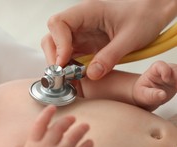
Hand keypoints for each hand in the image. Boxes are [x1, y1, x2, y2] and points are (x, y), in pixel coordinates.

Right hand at [22, 106, 92, 146]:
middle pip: (58, 129)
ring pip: (73, 138)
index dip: (45, 114)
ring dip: (81, 129)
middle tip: (73, 118)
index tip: (53, 107)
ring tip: (86, 126)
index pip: (38, 125)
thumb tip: (47, 118)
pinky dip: (87, 145)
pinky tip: (89, 142)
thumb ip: (38, 137)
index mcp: (33, 145)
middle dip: (67, 120)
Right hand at [42, 0, 176, 79]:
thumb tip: (91, 74)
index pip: (58, 23)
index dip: (58, 43)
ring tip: (71, 78)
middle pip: (51, 38)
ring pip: (56, 49)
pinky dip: (68, 69)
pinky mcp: (83, 45)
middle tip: (63, 75)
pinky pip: (67, 57)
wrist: (152, 15)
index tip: (64, 61)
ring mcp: (79, 34)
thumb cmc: (144, 16)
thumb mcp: (130, 38)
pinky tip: (77, 77)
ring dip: (59, 65)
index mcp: (87, 12)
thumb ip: (110, 56)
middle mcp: (78, 22)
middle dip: (54, 58)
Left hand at [133, 61, 176, 110]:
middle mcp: (164, 71)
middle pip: (174, 68)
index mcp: (153, 71)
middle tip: (176, 86)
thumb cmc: (142, 93)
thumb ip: (152, 95)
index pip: (160, 65)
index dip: (165, 70)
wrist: (146, 97)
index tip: (166, 79)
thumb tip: (162, 95)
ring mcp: (172, 76)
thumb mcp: (143, 95)